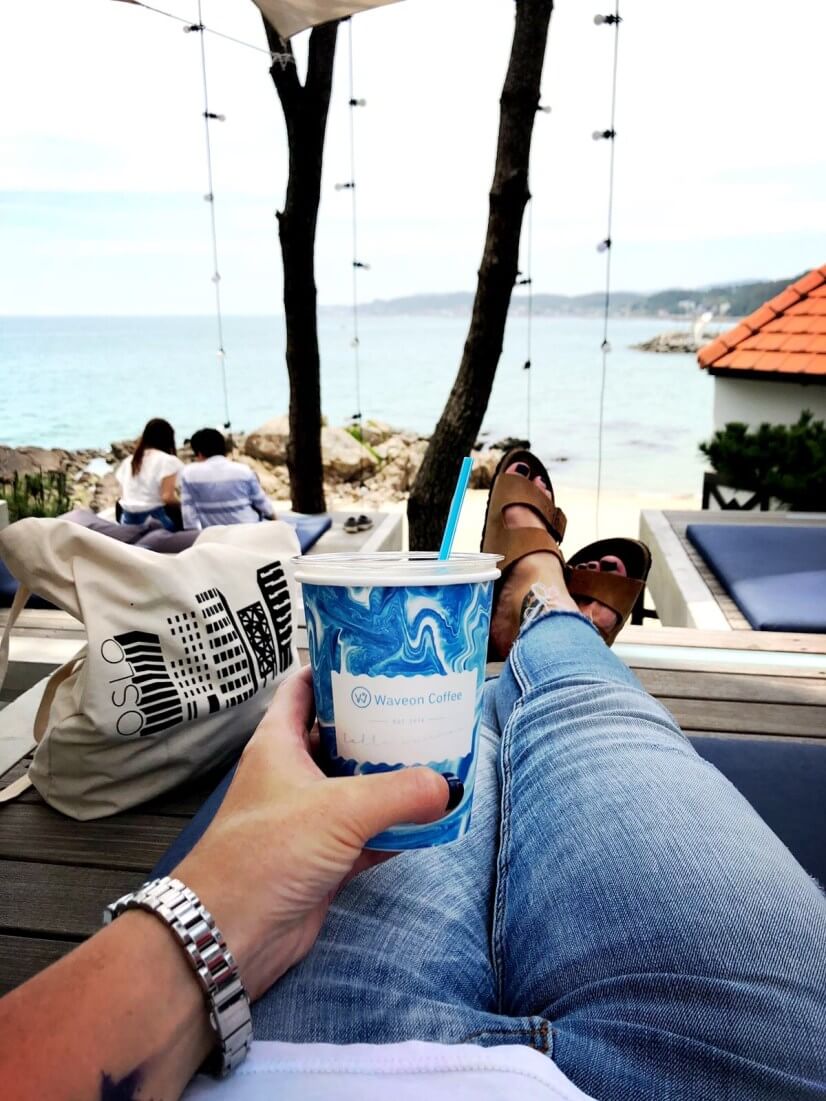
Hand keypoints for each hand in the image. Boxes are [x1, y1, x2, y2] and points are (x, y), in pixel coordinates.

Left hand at [175, 666, 452, 999]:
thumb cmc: (265, 855)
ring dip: (392, 778)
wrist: (229, 935)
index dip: (335, 667)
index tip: (377, 656)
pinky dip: (395, 828)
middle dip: (379, 724)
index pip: (304, 688)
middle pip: (339, 736)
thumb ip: (398, 794)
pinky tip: (429, 820)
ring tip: (437, 757)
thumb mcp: (339, 811)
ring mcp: (306, 817)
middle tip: (424, 708)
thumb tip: (448, 786)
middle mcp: (292, 774)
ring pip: (357, 785)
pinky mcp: (322, 857)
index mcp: (279, 744)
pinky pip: (367, 833)